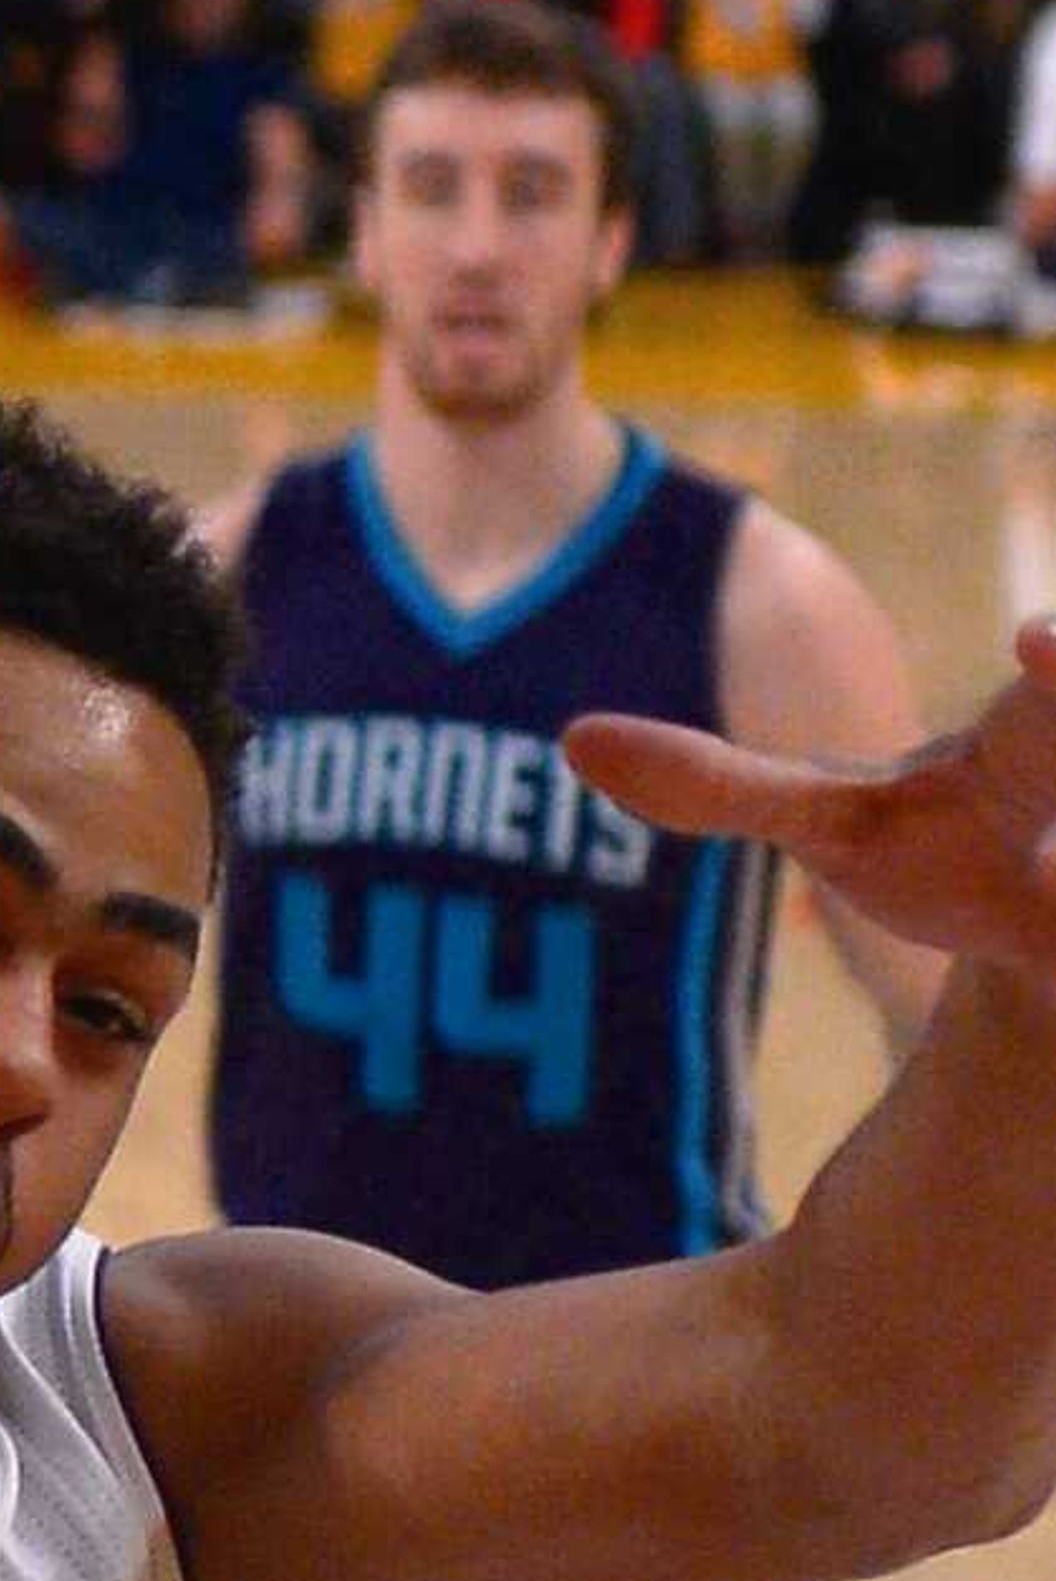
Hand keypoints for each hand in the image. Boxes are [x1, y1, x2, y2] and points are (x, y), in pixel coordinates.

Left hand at [567, 620, 1055, 986]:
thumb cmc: (945, 855)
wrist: (1048, 942)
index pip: (1051, 689)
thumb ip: (719, 786)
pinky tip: (1052, 938)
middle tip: (1046, 660)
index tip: (1031, 638)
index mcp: (1032, 742)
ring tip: (1051, 872)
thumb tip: (573, 740)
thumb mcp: (831, 825)